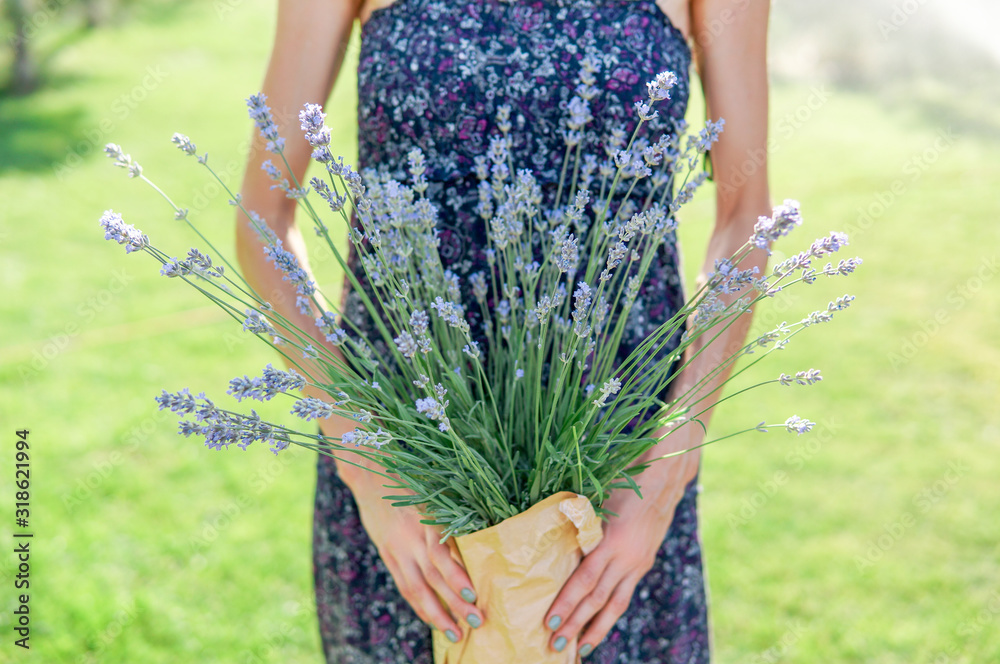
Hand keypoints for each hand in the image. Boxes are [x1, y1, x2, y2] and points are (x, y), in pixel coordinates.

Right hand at [344, 469, 484, 641]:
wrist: (370, 476)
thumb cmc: (411, 485)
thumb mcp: (431, 500)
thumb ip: (446, 527)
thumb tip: (470, 555)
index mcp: (425, 522)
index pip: (441, 555)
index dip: (456, 577)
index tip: (473, 595)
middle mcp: (410, 539)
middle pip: (433, 578)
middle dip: (454, 603)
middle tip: (476, 621)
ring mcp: (396, 550)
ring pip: (416, 589)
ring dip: (436, 613)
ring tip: (454, 632)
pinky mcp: (387, 555)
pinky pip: (404, 585)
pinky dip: (419, 604)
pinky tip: (432, 618)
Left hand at [543, 430, 700, 655]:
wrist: (664, 480)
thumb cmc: (623, 484)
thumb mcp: (598, 502)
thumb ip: (579, 527)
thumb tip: (553, 548)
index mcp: (611, 541)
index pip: (584, 580)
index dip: (567, 603)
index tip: (549, 621)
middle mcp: (626, 558)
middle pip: (598, 599)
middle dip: (576, 624)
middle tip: (556, 645)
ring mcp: (638, 564)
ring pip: (616, 605)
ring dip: (596, 629)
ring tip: (581, 650)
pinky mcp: (644, 565)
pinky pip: (626, 595)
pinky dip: (611, 613)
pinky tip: (600, 626)